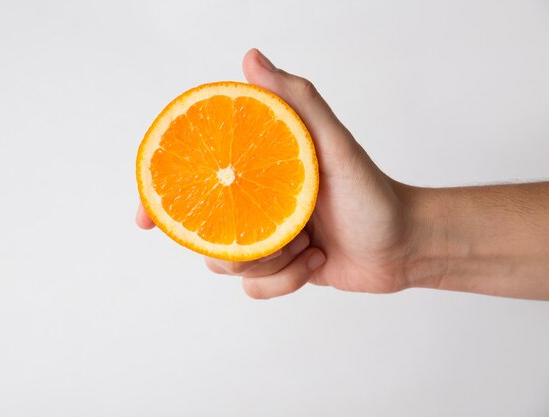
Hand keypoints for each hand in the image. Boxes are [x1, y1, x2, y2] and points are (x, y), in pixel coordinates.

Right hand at [138, 48, 414, 298]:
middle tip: (274, 233)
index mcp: (259, 171)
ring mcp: (265, 238)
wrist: (403, 246)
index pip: (198, 177)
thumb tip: (250, 57)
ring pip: (229, 265)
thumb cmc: (372, 192)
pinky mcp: (278, 270)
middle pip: (204, 231)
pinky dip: (286, 281)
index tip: (146, 216)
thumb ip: (296, 101)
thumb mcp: (335, 145)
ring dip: (273, 260)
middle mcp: (255, 203)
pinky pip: (255, 290)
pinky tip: (316, 261)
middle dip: (231, 242)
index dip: (163, 195)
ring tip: (310, 243)